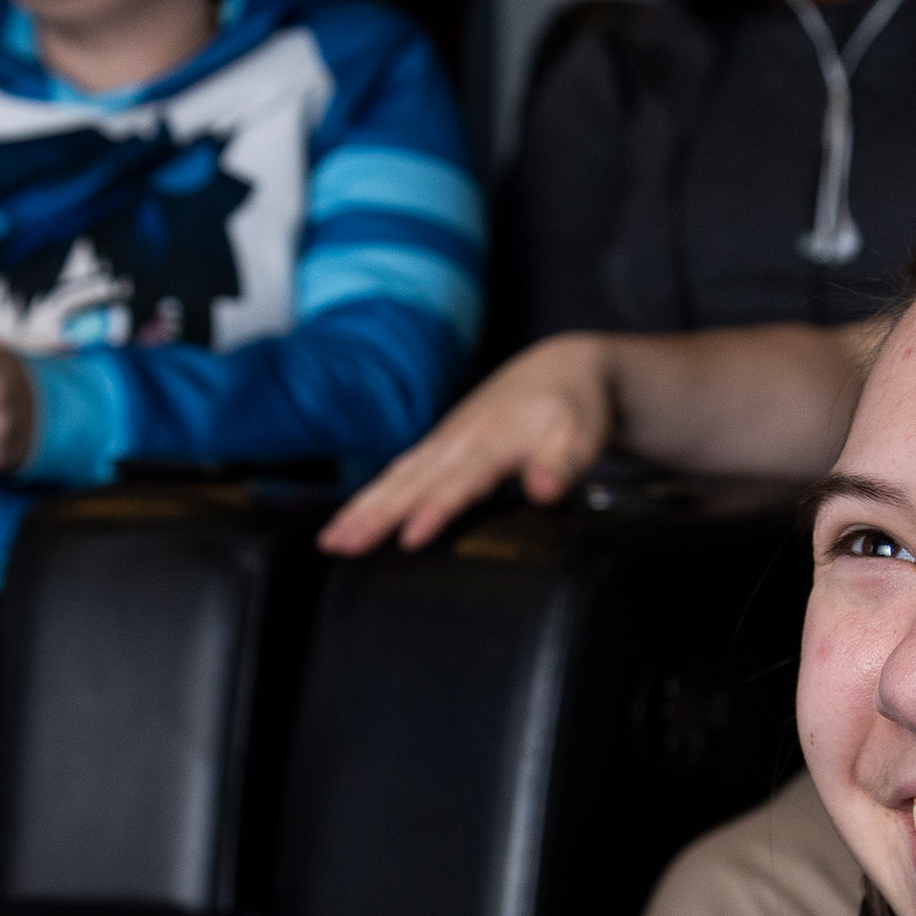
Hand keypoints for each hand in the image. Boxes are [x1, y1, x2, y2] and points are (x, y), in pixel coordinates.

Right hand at [318, 333, 614, 555]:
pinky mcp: (438, 447)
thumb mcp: (585, 435)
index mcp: (494, 440)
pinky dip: (371, 497)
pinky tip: (350, 521)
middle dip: (374, 515)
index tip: (410, 538)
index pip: (461, 482)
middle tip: (338, 546)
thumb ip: (564, 465)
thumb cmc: (575, 408)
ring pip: (396, 478)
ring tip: (330, 541)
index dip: (436, 510)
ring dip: (360, 509)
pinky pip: (398, 474)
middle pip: (412, 482)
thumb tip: (547, 492)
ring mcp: (444, 443)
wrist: (561, 369)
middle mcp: (460, 440)